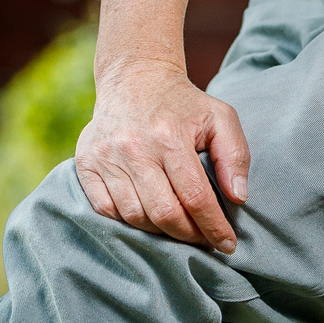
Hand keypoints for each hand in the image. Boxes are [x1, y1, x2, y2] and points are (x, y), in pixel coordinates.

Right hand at [73, 56, 251, 252]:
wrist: (135, 77)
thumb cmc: (183, 104)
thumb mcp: (220, 118)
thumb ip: (235, 156)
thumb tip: (237, 198)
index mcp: (169, 136)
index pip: (195, 197)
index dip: (214, 227)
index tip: (227, 245)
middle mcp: (134, 147)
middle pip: (163, 213)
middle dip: (188, 235)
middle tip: (203, 240)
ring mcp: (106, 156)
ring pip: (134, 216)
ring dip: (159, 232)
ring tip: (177, 228)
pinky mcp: (86, 162)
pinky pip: (105, 209)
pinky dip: (126, 221)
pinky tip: (146, 217)